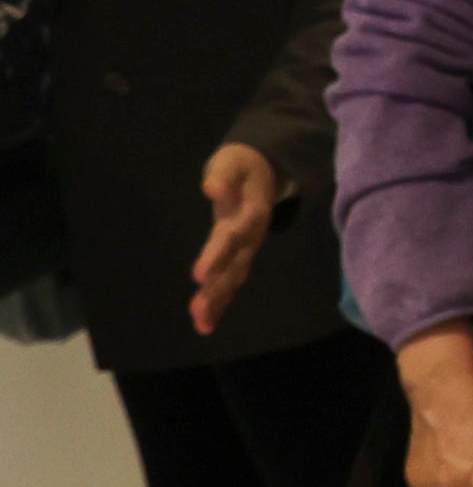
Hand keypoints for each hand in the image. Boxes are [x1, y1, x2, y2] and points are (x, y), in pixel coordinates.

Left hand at [188, 144, 279, 337]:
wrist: (262, 169)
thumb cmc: (241, 166)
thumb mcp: (232, 162)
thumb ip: (223, 176)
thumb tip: (213, 190)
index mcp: (249, 213)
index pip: (231, 237)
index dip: (216, 255)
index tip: (198, 276)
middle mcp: (251, 235)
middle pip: (235, 265)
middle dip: (217, 289)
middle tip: (198, 311)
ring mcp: (248, 247)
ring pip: (234, 277)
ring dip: (218, 301)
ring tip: (201, 324)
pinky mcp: (240, 254)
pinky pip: (231, 280)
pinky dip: (220, 301)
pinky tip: (204, 322)